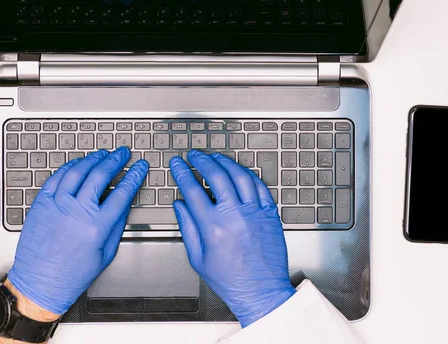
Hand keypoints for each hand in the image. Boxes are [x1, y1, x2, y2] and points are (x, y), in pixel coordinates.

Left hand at [7, 148, 148, 314]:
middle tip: (123, 153)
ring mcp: (56, 206)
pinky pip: (56, 178)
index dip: (134, 176)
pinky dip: (69, 167)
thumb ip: (117, 224)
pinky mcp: (41, 205)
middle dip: (115, 160)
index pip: (122, 192)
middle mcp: (76, 212)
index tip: (140, 167)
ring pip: (77, 171)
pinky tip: (78, 164)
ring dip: (93, 159)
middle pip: (100, 175)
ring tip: (102, 154)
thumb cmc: (72, 274)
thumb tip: (124, 202)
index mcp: (97, 226)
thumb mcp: (106, 253)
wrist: (40, 283)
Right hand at [169, 150, 294, 326]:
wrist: (260, 291)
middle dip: (202, 161)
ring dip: (225, 163)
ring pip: (240, 176)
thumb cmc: (230, 279)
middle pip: (216, 176)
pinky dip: (247, 175)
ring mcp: (255, 212)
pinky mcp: (270, 214)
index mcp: (213, 227)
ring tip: (215, 158)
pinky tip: (239, 172)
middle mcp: (234, 215)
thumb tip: (180, 205)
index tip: (177, 164)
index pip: (192, 190)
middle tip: (195, 155)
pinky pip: (259, 186)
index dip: (182, 173)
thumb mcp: (198, 257)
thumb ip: (187, 227)